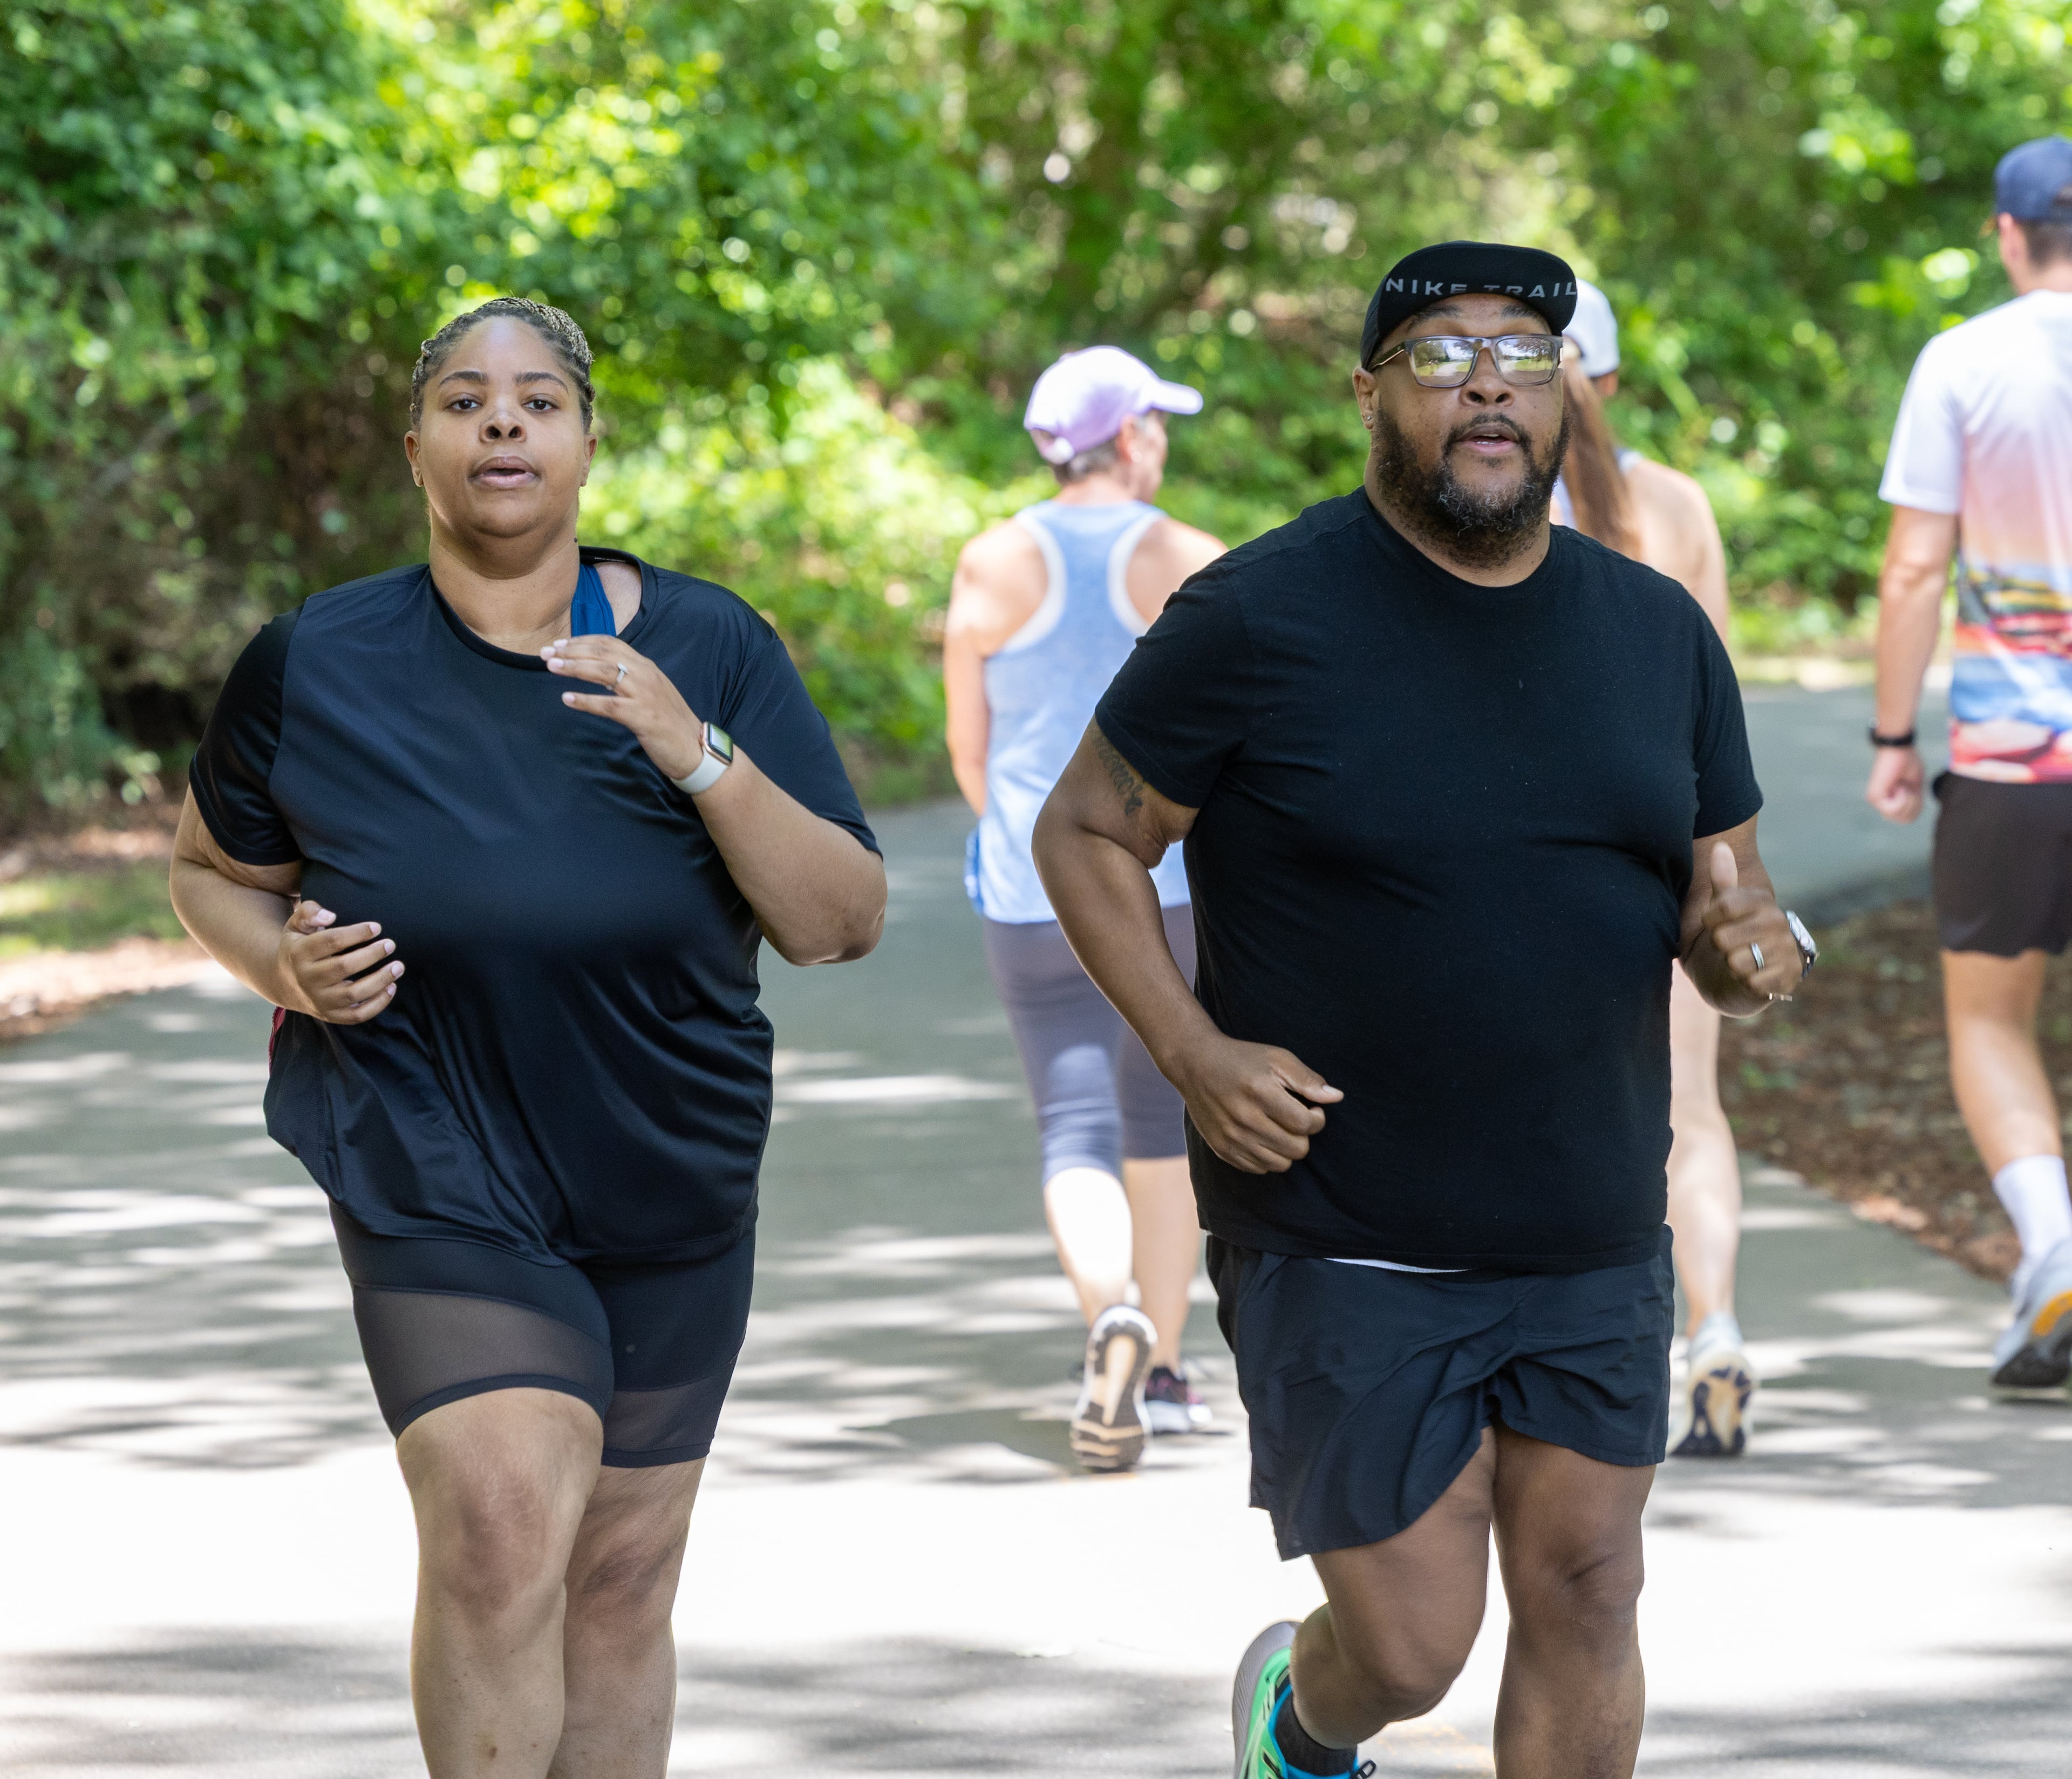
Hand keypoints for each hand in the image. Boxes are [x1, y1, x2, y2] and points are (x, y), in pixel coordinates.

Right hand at [278, 899, 402, 1023]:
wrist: (283, 983)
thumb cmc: (299, 947)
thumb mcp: (296, 926)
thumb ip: (309, 912)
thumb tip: (330, 916)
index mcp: (299, 953)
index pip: (330, 941)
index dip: (356, 933)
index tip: (377, 927)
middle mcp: (307, 979)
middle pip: (343, 967)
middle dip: (371, 955)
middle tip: (390, 944)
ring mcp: (319, 1000)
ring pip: (353, 994)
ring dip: (380, 980)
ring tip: (398, 966)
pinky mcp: (330, 1015)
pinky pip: (357, 1015)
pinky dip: (377, 1005)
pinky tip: (392, 988)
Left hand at [543, 636, 703, 781]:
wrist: (695, 748)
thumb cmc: (670, 722)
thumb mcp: (650, 692)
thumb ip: (627, 679)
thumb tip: (598, 671)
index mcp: (646, 666)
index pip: (610, 643)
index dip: (582, 641)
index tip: (559, 644)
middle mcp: (646, 675)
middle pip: (603, 653)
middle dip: (571, 651)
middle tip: (546, 653)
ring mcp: (645, 695)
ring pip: (604, 673)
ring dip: (575, 668)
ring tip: (552, 667)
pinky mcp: (643, 717)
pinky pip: (609, 706)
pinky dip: (586, 701)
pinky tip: (568, 699)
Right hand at [1168, 1033, 1343, 1174]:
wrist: (1194, 1065)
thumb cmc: (1242, 1059)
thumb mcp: (1277, 1058)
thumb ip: (1308, 1079)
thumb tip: (1336, 1098)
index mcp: (1261, 1093)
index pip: (1306, 1124)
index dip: (1317, 1118)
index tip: (1310, 1108)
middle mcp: (1245, 1119)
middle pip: (1297, 1149)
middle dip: (1303, 1135)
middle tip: (1295, 1118)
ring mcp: (1232, 1138)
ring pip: (1280, 1164)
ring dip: (1286, 1149)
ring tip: (1279, 1128)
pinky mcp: (1222, 1149)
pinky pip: (1258, 1169)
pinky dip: (1267, 1156)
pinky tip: (1262, 1136)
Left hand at [1699, 842, 1801, 1001]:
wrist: (1742, 977)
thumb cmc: (1730, 938)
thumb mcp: (1721, 909)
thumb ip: (1722, 881)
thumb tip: (1720, 846)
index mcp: (1763, 901)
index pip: (1723, 906)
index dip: (1708, 920)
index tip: (1713, 924)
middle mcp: (1780, 922)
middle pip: (1722, 937)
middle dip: (1718, 947)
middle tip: (1729, 946)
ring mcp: (1787, 951)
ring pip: (1735, 961)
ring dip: (1730, 966)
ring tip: (1741, 961)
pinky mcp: (1789, 978)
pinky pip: (1750, 982)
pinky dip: (1744, 983)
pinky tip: (1751, 978)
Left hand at [1865, 743, 1923, 823]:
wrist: (1898, 749)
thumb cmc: (1908, 762)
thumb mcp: (1915, 785)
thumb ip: (1914, 800)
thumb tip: (1913, 813)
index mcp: (1891, 800)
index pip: (1907, 819)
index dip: (1917, 807)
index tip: (1915, 790)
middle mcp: (1881, 803)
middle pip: (1905, 820)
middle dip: (1913, 805)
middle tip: (1909, 787)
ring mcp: (1877, 801)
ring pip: (1899, 816)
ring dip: (1908, 800)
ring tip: (1903, 785)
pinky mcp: (1875, 796)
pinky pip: (1894, 809)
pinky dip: (1902, 798)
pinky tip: (1898, 786)